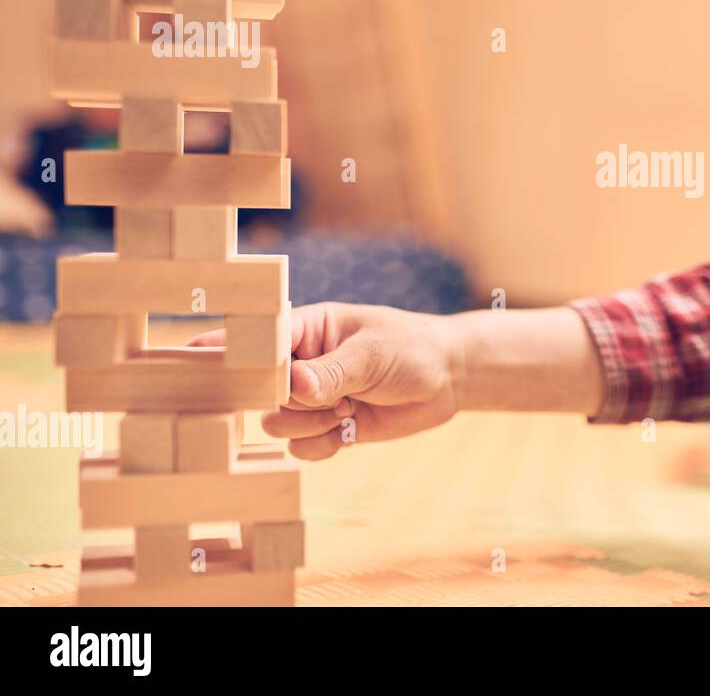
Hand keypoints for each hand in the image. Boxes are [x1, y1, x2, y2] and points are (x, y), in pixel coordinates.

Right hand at [192, 302, 461, 459]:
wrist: (450, 379)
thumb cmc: (412, 349)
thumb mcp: (373, 354)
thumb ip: (331, 371)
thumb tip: (292, 387)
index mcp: (308, 329)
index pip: (257, 338)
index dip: (226, 348)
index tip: (193, 358)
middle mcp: (302, 364)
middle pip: (259, 391)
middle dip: (286, 399)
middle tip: (323, 394)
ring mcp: (313, 397)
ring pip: (276, 423)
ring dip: (309, 423)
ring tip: (348, 407)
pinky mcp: (329, 427)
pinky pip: (301, 448)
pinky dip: (322, 444)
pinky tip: (351, 428)